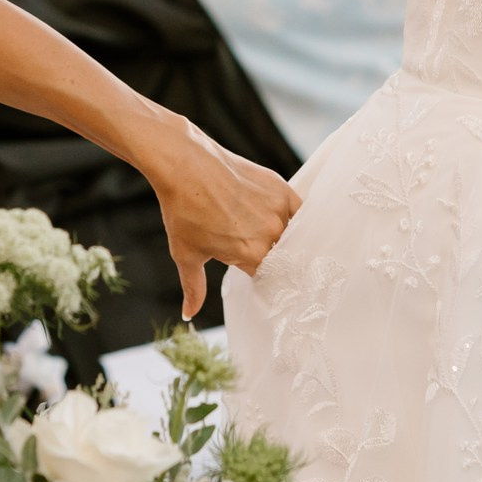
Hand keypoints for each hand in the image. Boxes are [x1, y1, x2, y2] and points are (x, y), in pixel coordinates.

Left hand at [139, 113, 301, 316]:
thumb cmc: (183, 211)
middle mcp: (271, 234)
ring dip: (286, 239)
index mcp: (252, 256)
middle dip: (276, 260)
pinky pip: (297, 211)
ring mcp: (278, 210)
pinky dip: (294, 217)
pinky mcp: (281, 188)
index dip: (264, 278)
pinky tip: (286, 220)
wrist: (185, 166)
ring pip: (293, 234)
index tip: (260, 277)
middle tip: (265, 254)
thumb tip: (188, 314)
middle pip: (283, 257)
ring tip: (273, 237)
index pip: (270, 277)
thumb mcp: (187, 255)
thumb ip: (194, 288)